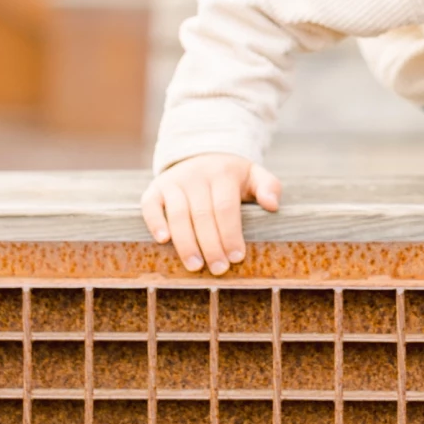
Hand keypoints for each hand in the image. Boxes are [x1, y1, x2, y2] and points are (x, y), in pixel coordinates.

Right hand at [141, 153, 280, 273]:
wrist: (200, 153)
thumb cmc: (231, 175)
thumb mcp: (253, 174)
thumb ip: (268, 186)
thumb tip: (272, 205)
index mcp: (223, 173)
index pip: (225, 207)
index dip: (230, 234)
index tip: (236, 257)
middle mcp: (196, 175)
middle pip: (203, 215)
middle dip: (211, 245)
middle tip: (219, 269)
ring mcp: (174, 181)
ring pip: (178, 214)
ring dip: (186, 242)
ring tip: (195, 266)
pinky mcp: (156, 188)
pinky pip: (151, 205)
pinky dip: (155, 222)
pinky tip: (163, 241)